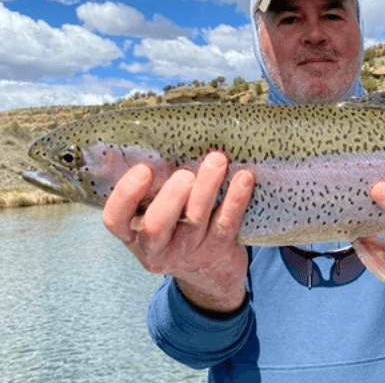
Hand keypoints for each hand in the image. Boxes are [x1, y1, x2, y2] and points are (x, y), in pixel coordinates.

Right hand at [102, 151, 253, 314]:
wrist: (211, 272)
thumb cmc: (178, 226)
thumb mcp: (158, 213)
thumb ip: (154, 188)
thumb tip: (162, 138)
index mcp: (133, 233)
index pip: (115, 220)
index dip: (125, 196)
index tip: (143, 170)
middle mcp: (156, 247)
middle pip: (156, 226)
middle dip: (171, 197)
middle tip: (185, 175)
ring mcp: (188, 252)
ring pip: (194, 221)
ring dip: (207, 188)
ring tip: (217, 161)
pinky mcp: (218, 251)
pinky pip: (226, 224)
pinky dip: (236, 200)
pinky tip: (244, 178)